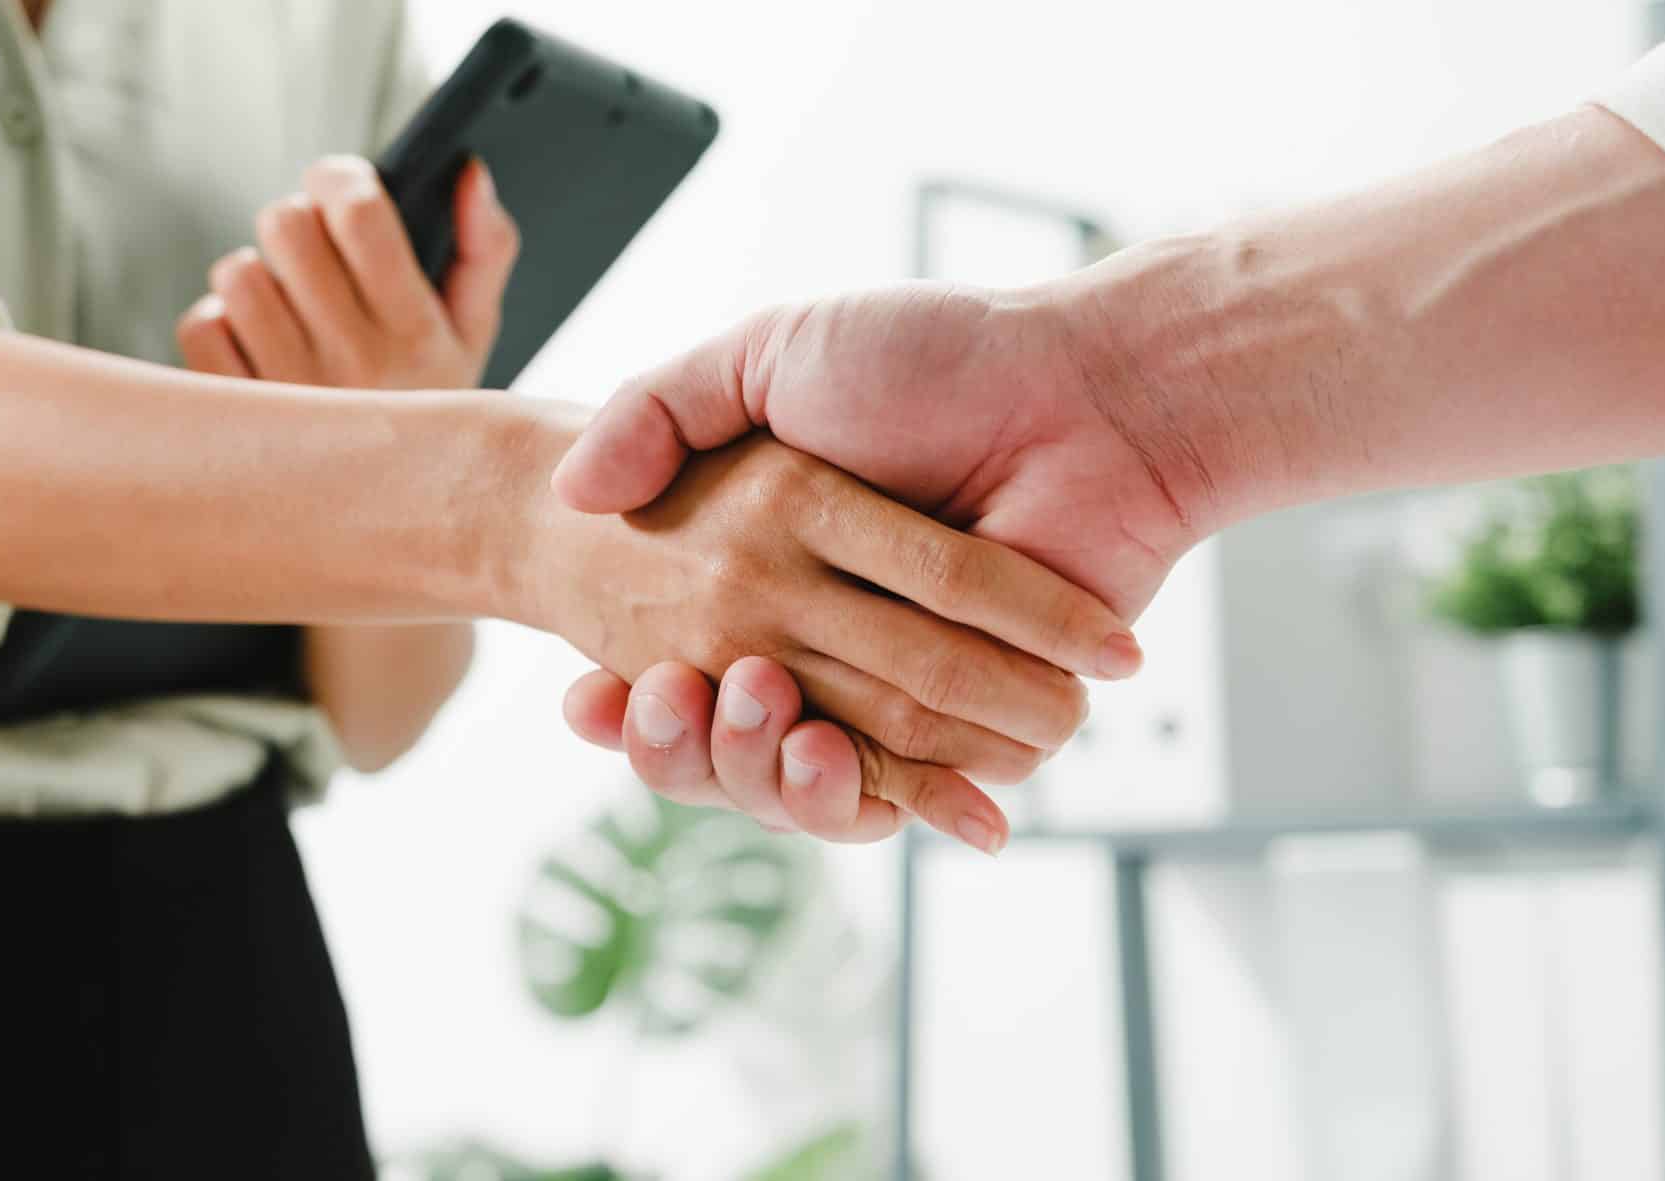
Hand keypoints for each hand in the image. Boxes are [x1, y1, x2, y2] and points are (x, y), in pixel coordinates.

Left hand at [176, 155, 517, 389]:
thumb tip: (468, 172)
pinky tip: (259, 348)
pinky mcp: (238, 418)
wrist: (397, 517)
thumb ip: (486, 246)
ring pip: (238, 273)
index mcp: (416, 332)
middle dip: (295, 224)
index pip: (359, 214)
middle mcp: (354, 365)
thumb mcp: (474, 332)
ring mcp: (290, 394)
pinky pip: (202, 326)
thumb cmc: (428, 402)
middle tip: (312, 252)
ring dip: (256, 277)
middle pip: (286, 226)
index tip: (341, 185)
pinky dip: (222, 326)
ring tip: (288, 310)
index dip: (340, 178)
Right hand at [549, 279, 1222, 844]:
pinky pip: (907, 790)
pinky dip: (867, 797)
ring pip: (805, 777)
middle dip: (685, 741)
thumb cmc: (938, 356)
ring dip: (761, 772)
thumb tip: (572, 490)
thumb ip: (662, 406)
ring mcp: (905, 685)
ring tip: (751, 708)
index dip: (625, 698)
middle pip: (732, 737)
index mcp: (776, 568)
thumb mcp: (770, 354)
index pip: (676, 662)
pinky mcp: (982, 727)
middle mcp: (831, 636)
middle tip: (665, 694)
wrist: (1091, 394)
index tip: (588, 692)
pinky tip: (819, 758)